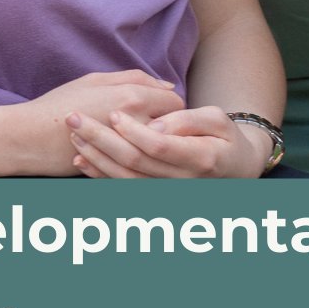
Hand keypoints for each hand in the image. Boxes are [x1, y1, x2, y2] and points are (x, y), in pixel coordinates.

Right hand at [20, 70, 183, 174]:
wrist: (28, 137)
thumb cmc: (59, 104)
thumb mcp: (95, 80)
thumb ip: (135, 79)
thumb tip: (166, 86)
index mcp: (132, 98)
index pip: (175, 104)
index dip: (172, 106)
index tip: (163, 110)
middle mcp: (136, 124)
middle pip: (174, 129)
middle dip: (172, 128)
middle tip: (161, 127)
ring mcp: (129, 151)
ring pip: (163, 152)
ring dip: (163, 147)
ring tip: (150, 143)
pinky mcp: (119, 171)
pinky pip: (146, 169)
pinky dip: (149, 164)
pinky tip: (138, 158)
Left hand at [69, 106, 268, 178]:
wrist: (235, 170)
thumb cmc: (225, 138)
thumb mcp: (217, 120)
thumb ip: (187, 120)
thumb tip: (155, 125)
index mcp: (200, 158)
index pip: (158, 146)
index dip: (133, 130)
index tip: (113, 112)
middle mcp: (181, 181)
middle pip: (134, 162)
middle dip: (101, 138)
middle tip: (75, 117)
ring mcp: (167, 192)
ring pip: (123, 178)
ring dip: (95, 156)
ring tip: (74, 134)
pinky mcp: (155, 195)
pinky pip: (123, 188)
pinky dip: (99, 175)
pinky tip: (81, 158)